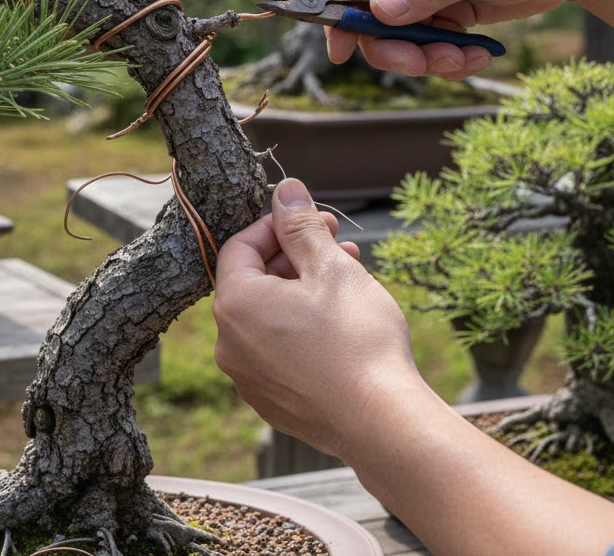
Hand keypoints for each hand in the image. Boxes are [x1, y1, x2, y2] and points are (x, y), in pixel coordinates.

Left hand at [212, 178, 415, 457]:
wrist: (384, 423)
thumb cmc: (356, 339)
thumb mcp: (330, 267)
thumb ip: (300, 225)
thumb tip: (285, 189)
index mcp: (235, 306)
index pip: (241, 246)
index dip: (277, 225)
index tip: (313, 219)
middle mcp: (230, 345)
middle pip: (255, 281)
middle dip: (296, 256)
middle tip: (339, 243)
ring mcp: (249, 379)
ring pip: (270, 316)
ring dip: (304, 289)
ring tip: (350, 276)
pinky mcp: (272, 402)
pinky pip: (278, 350)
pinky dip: (301, 327)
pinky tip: (341, 320)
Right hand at [327, 0, 597, 77]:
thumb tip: (379, 10)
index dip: (343, 10)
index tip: (341, 51)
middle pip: (375, 10)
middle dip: (396, 44)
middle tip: (423, 65)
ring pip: (402, 32)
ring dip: (426, 54)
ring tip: (462, 59)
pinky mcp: (448, 5)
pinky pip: (430, 40)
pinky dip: (447, 55)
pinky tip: (475, 55)